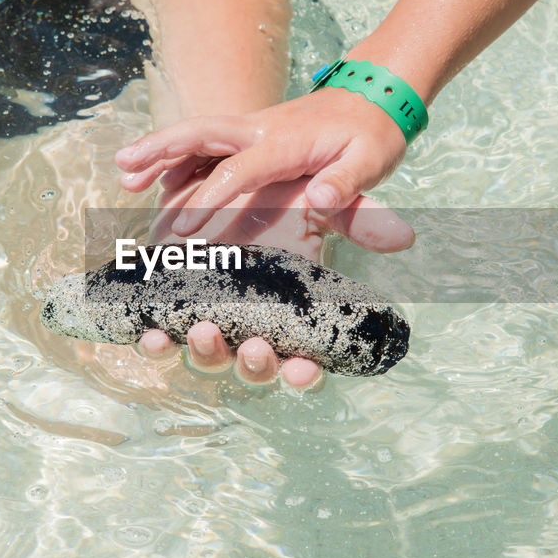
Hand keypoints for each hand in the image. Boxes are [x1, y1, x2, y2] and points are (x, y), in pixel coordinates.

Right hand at [114, 87, 409, 237]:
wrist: (377, 96)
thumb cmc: (375, 135)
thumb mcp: (372, 159)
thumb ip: (350, 183)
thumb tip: (322, 201)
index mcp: (286, 141)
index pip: (239, 169)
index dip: (211, 197)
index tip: (186, 227)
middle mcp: (261, 129)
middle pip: (201, 134)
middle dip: (160, 149)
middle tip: (122, 167)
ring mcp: (253, 129)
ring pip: (197, 136)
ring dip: (159, 151)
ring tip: (122, 172)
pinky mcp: (252, 135)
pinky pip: (207, 145)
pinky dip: (177, 157)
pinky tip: (155, 178)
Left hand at [133, 162, 413, 387]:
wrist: (218, 182)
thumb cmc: (277, 201)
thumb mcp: (318, 206)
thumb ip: (358, 219)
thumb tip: (406, 235)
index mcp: (292, 319)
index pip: (304, 364)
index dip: (304, 375)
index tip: (302, 370)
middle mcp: (251, 330)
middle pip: (255, 367)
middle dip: (253, 364)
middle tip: (253, 348)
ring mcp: (210, 323)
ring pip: (209, 357)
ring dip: (206, 352)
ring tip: (203, 331)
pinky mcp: (171, 310)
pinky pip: (163, 338)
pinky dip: (156, 341)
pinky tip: (151, 334)